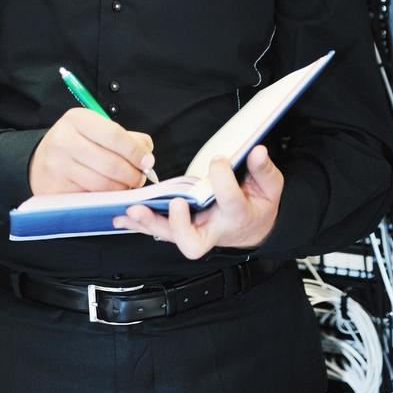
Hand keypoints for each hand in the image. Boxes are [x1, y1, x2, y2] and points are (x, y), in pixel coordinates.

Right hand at [29, 108, 154, 194]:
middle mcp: (64, 140)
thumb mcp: (95, 130)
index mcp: (77, 119)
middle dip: (132, 175)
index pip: (114, 135)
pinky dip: (105, 198)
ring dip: (121, 189)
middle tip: (139, 178)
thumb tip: (146, 154)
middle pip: (110, 163)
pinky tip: (110, 194)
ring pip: (102, 183)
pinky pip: (90, 197)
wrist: (39, 161)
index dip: (135, 151)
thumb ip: (125, 138)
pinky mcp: (56, 188)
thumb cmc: (75, 145)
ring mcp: (58, 166)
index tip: (147, 162)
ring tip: (127, 186)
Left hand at [112, 145, 282, 258]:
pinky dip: (140, 223)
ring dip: (149, 223)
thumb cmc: (258, 205)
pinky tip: (123, 215)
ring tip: (133, 209)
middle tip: (174, 204)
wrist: (253, 229)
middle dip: (178, 225)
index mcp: (237, 215)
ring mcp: (195, 231)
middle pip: (192, 241)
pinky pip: (158, 229)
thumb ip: (262, 169)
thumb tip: (258, 151)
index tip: (219, 161)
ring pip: (169, 236)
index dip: (222, 179)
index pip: (229, 200)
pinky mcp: (180, 229)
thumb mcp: (270, 186)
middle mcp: (213, 229)